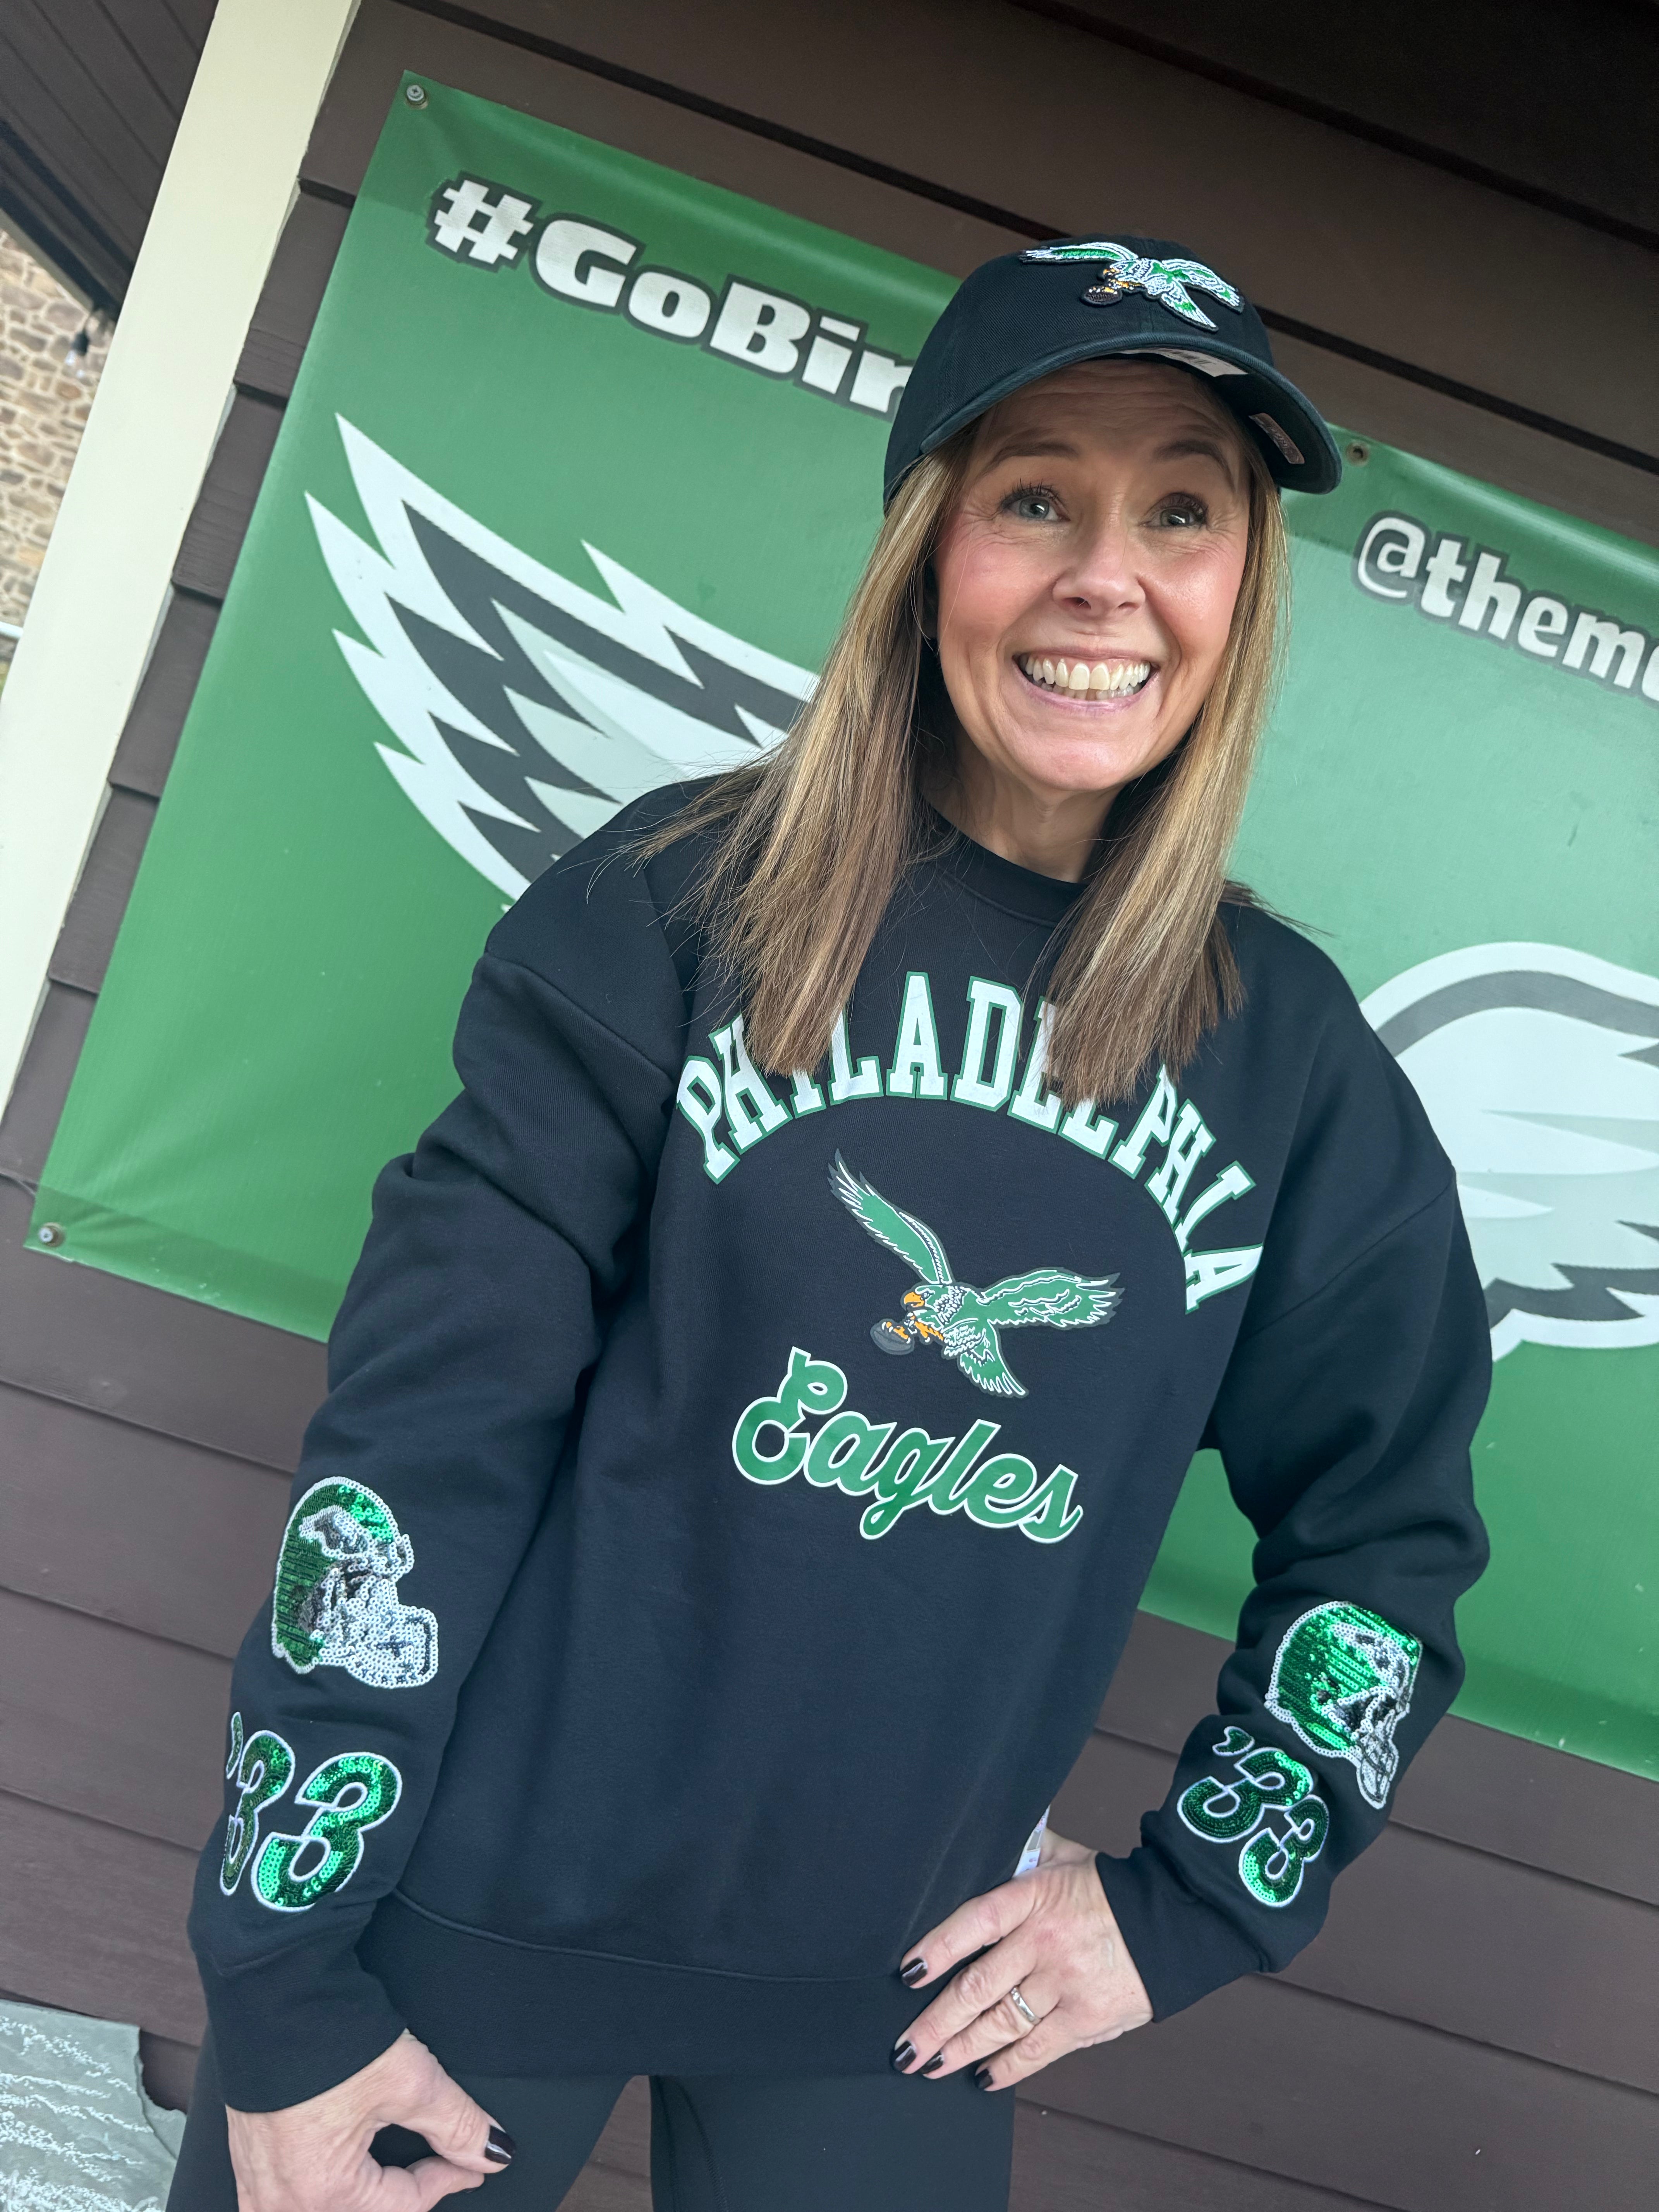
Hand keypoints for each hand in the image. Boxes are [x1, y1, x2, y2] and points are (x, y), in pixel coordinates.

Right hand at [226, 2031, 512, 2211]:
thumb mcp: (410, 2081)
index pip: (404, 2205)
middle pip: (363, 2211)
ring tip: (391, 2166)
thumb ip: (457, 2125)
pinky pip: (289, 2194)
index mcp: (322, 2192)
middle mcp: (283, 2199)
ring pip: (324, 2206)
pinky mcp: (247, 2160)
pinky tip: (338, 2164)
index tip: (469, 2163)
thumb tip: (492, 2152)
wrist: (272, 1992)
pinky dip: (320, 2185)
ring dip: (361, 2191)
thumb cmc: (326, 2035)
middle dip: (403, 2193)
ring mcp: (258, 2182)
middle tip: (438, 2163)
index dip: (447, 2180)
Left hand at [893, 1831, 1152, 2089]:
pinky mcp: (1087, 2020)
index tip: (909, 1972)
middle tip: (906, 2046)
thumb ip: (1024, 1851)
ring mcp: (1065, 1985)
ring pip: (1001, 2024)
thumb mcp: (1064, 1856)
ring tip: (931, 2064)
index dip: (939, 1947)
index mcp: (1034, 1898)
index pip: (974, 1923)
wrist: (1173, 1920)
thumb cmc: (1110, 1888)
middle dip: (936, 2022)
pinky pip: (1038, 2050)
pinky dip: (1008, 2067)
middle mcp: (1044, 1944)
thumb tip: (989, 1839)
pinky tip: (983, 2076)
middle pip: (978, 1987)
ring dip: (961, 2048)